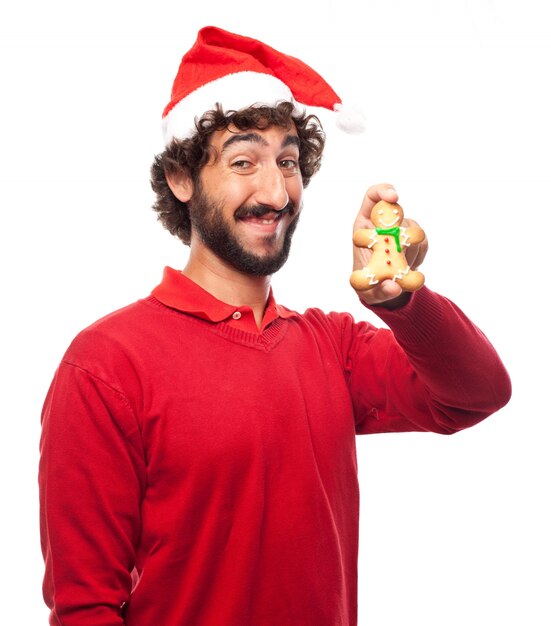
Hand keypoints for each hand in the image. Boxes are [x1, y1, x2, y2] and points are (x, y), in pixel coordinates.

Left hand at [351, 184, 427, 306]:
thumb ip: (380, 291)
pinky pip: (423, 242)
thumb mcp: (369, 293)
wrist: (383, 289)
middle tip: (401, 249)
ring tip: (401, 269)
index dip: (383, 191)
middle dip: (402, 228)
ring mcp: (400, 230)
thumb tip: (394, 287)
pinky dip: (418, 257)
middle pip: (398, 211)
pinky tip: (409, 268)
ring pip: (414, 229)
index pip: (373, 197)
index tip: (395, 198)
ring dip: (409, 252)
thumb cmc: (368, 286)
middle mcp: (383, 224)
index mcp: (364, 227)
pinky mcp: (415, 239)